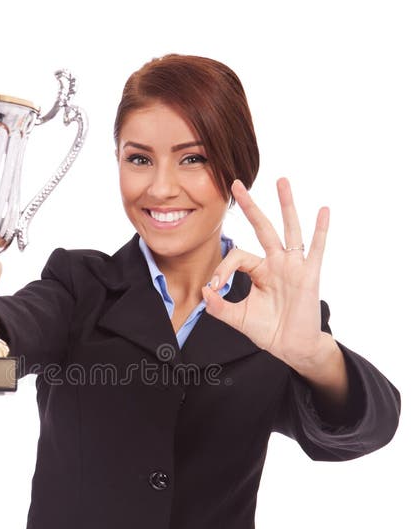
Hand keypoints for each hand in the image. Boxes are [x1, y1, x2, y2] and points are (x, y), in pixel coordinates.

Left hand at [202, 177, 330, 370]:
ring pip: (288, 229)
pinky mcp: (309, 275)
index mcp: (259, 270)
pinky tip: (324, 211)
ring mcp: (293, 266)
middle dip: (249, 206)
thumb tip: (205, 291)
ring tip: (281, 180)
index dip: (222, 269)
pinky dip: (320, 230)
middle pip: (262, 227)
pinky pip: (315, 249)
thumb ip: (219, 307)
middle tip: (236, 183)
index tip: (214, 288)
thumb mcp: (237, 318)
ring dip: (285, 205)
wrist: (291, 348)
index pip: (237, 256)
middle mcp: (276, 263)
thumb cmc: (268, 331)